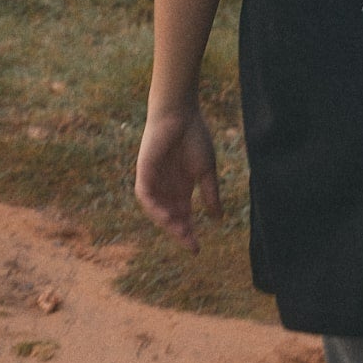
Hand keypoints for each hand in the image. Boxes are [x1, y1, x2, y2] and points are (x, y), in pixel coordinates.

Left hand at [135, 106, 221, 252]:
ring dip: (166, 221)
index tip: (197, 249)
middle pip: (170, 216)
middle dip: (178, 231)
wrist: (181, 114)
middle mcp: (166, 187)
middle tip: (190, 243)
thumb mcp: (206, 170)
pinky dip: (153, 206)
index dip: (188, 232)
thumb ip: (210, 194)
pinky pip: (145, 195)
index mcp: (181, 187)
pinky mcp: (144, 171)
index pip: (183, 216)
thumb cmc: (194, 136)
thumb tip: (218, 219)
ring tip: (179, 231)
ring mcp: (154, 180)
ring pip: (156, 209)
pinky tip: (164, 215)